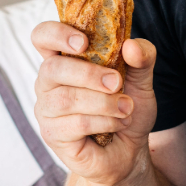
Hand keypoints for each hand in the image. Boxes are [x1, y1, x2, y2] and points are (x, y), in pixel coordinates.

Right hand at [31, 21, 157, 185]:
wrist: (131, 151)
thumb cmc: (126, 109)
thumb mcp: (142, 80)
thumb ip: (142, 58)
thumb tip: (131, 46)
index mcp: (64, 60)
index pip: (42, 37)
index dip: (56, 34)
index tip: (84, 42)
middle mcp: (48, 83)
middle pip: (51, 68)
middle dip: (88, 74)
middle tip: (117, 82)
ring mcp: (47, 110)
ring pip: (66, 99)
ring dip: (103, 102)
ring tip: (126, 108)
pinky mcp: (53, 135)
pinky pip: (75, 123)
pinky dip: (103, 121)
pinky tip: (117, 124)